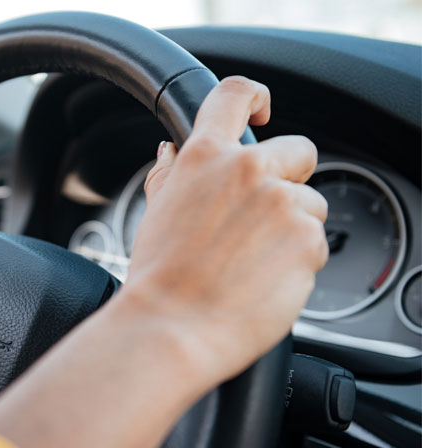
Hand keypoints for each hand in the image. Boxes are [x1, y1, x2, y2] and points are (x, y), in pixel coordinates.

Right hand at [123, 76, 327, 381]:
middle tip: (261, 216)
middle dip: (289, 178)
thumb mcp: (155, 213)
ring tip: (252, 260)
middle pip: (298, 149)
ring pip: (310, 203)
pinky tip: (263, 278)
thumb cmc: (158, 278)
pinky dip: (298, 259)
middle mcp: (247, 171)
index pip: (234, 94)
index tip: (261, 112)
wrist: (172, 327)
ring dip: (292, 225)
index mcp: (204, 157)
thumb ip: (170, 175)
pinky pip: (316, 241)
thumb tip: (170, 152)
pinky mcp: (308, 240)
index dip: (254, 96)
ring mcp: (282, 204)